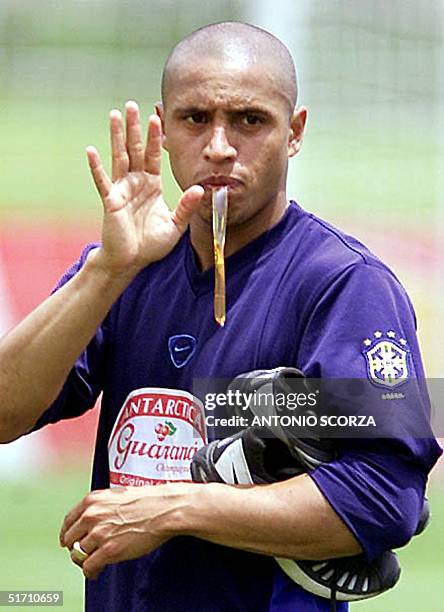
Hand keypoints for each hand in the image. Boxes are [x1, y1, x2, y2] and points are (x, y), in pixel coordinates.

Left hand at [59, 486, 179, 579]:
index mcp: (92, 500)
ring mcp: (99, 533)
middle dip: (75, 547)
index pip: (69, 520)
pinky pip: (89, 566)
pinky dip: (91, 572)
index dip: (67, 533)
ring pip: (80, 553)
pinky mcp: (108, 550)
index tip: (68, 541)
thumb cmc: (147, 501)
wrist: (163, 509)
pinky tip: (96, 572)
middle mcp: (91, 516)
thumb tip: (93, 520)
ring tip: (95, 562)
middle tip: (84, 554)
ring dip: (87, 559)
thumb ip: (101, 506)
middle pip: (70, 539)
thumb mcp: (117, 495)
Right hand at [88, 101, 203, 278]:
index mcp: (151, 185)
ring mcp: (121, 189)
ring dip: (117, 136)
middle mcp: (135, 183)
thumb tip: (200, 189)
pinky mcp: (110, 200)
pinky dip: (96, 167)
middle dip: (134, 127)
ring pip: (119, 157)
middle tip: (132, 104)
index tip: (156, 116)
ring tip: (115, 114)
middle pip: (135, 149)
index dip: (156, 138)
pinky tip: (91, 151)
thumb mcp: (175, 225)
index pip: (154, 156)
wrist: (132, 260)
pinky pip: (103, 181)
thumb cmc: (151, 244)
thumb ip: (186, 207)